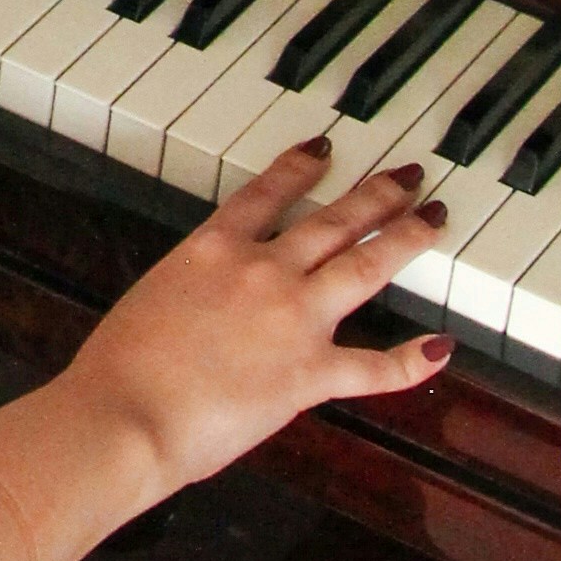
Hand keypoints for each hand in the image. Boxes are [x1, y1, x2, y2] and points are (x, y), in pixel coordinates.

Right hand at [68, 142, 451, 500]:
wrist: (125, 413)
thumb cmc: (119, 370)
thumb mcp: (150, 303)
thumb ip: (190, 296)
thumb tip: (204, 312)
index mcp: (212, 249)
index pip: (267, 192)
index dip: (300, 166)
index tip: (324, 148)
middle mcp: (262, 270)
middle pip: (332, 220)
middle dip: (375, 194)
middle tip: (407, 177)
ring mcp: (293, 317)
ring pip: (365, 266)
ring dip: (405, 239)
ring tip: (432, 219)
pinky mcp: (310, 373)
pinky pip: (374, 367)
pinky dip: (412, 361)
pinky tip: (441, 348)